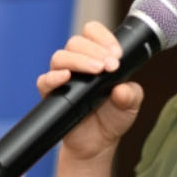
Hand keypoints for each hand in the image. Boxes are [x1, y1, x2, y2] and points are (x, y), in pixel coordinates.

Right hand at [37, 20, 144, 161]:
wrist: (98, 143)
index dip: (104, 37)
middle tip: (111, 66)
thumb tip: (121, 89)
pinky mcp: (51, 94)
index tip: (117, 53)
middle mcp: (78, 63)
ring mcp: (63, 77)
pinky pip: (45, 80)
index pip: (93, 32)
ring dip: (79, 60)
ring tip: (97, 71)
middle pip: (76, 42)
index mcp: (96, 56)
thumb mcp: (130, 104)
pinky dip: (54, 77)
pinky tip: (66, 78)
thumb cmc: (113, 117)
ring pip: (61, 56)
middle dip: (95, 50)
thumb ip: (131, 94)